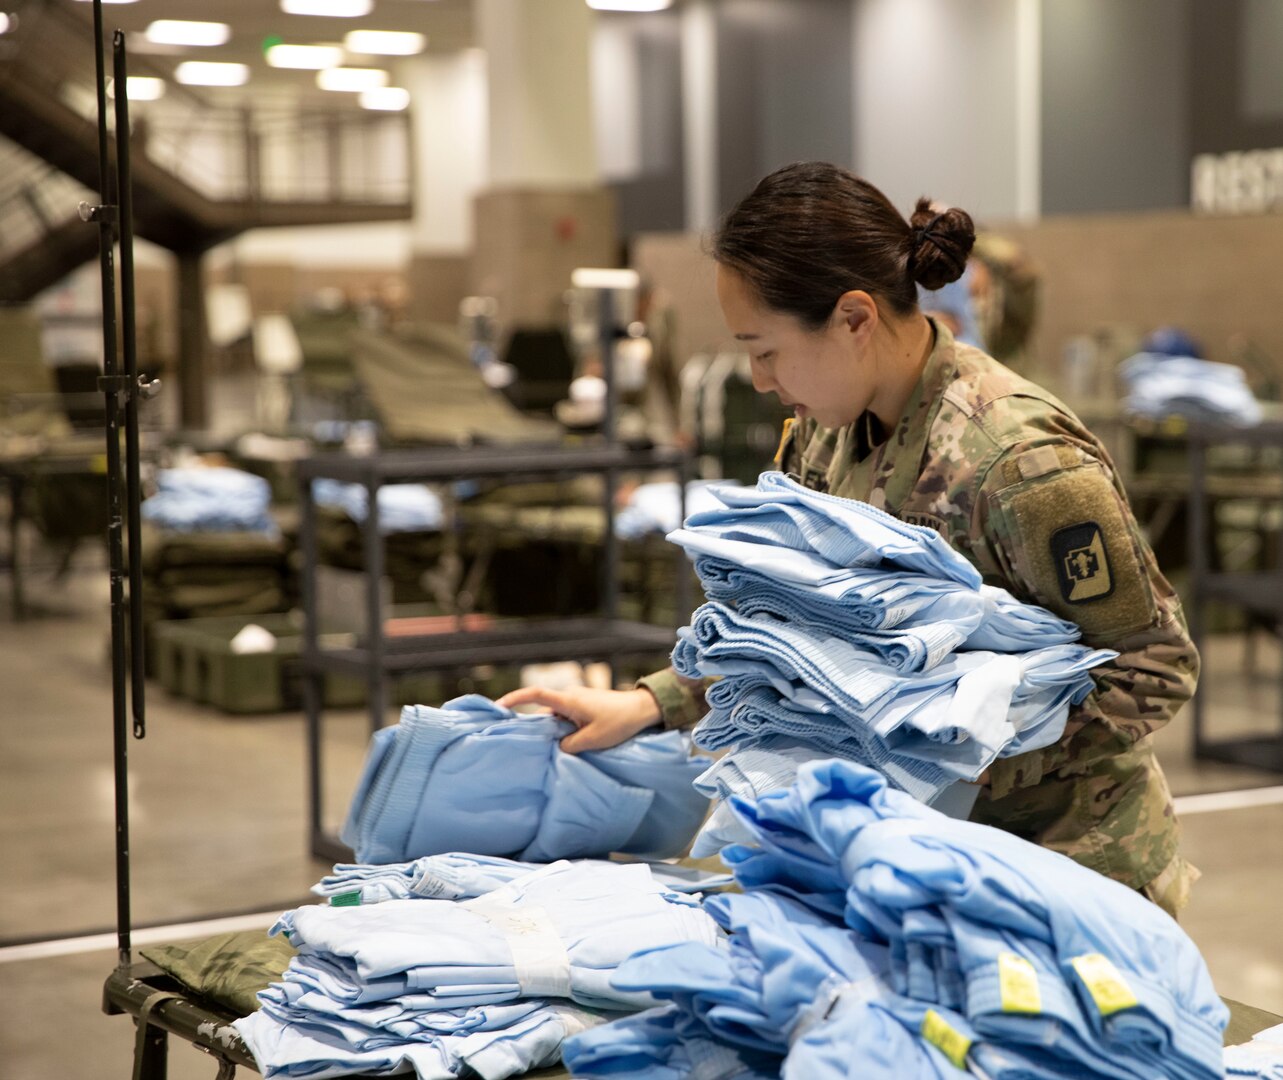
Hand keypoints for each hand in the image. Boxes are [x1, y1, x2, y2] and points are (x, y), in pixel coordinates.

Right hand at [495, 685, 662, 753]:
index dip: (515, 698)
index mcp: (568, 701)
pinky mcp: (585, 707)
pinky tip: (565, 745)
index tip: (498, 706)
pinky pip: (566, 718)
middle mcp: (570, 698)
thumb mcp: (592, 740)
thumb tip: (558, 747)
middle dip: (532, 726)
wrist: (642, 709)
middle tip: (520, 742)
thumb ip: (569, 746)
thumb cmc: (619, 723)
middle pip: (543, 711)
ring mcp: (578, 702)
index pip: (536, 695)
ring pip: (555, 717)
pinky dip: (562, 730)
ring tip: (546, 750)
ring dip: (551, 732)